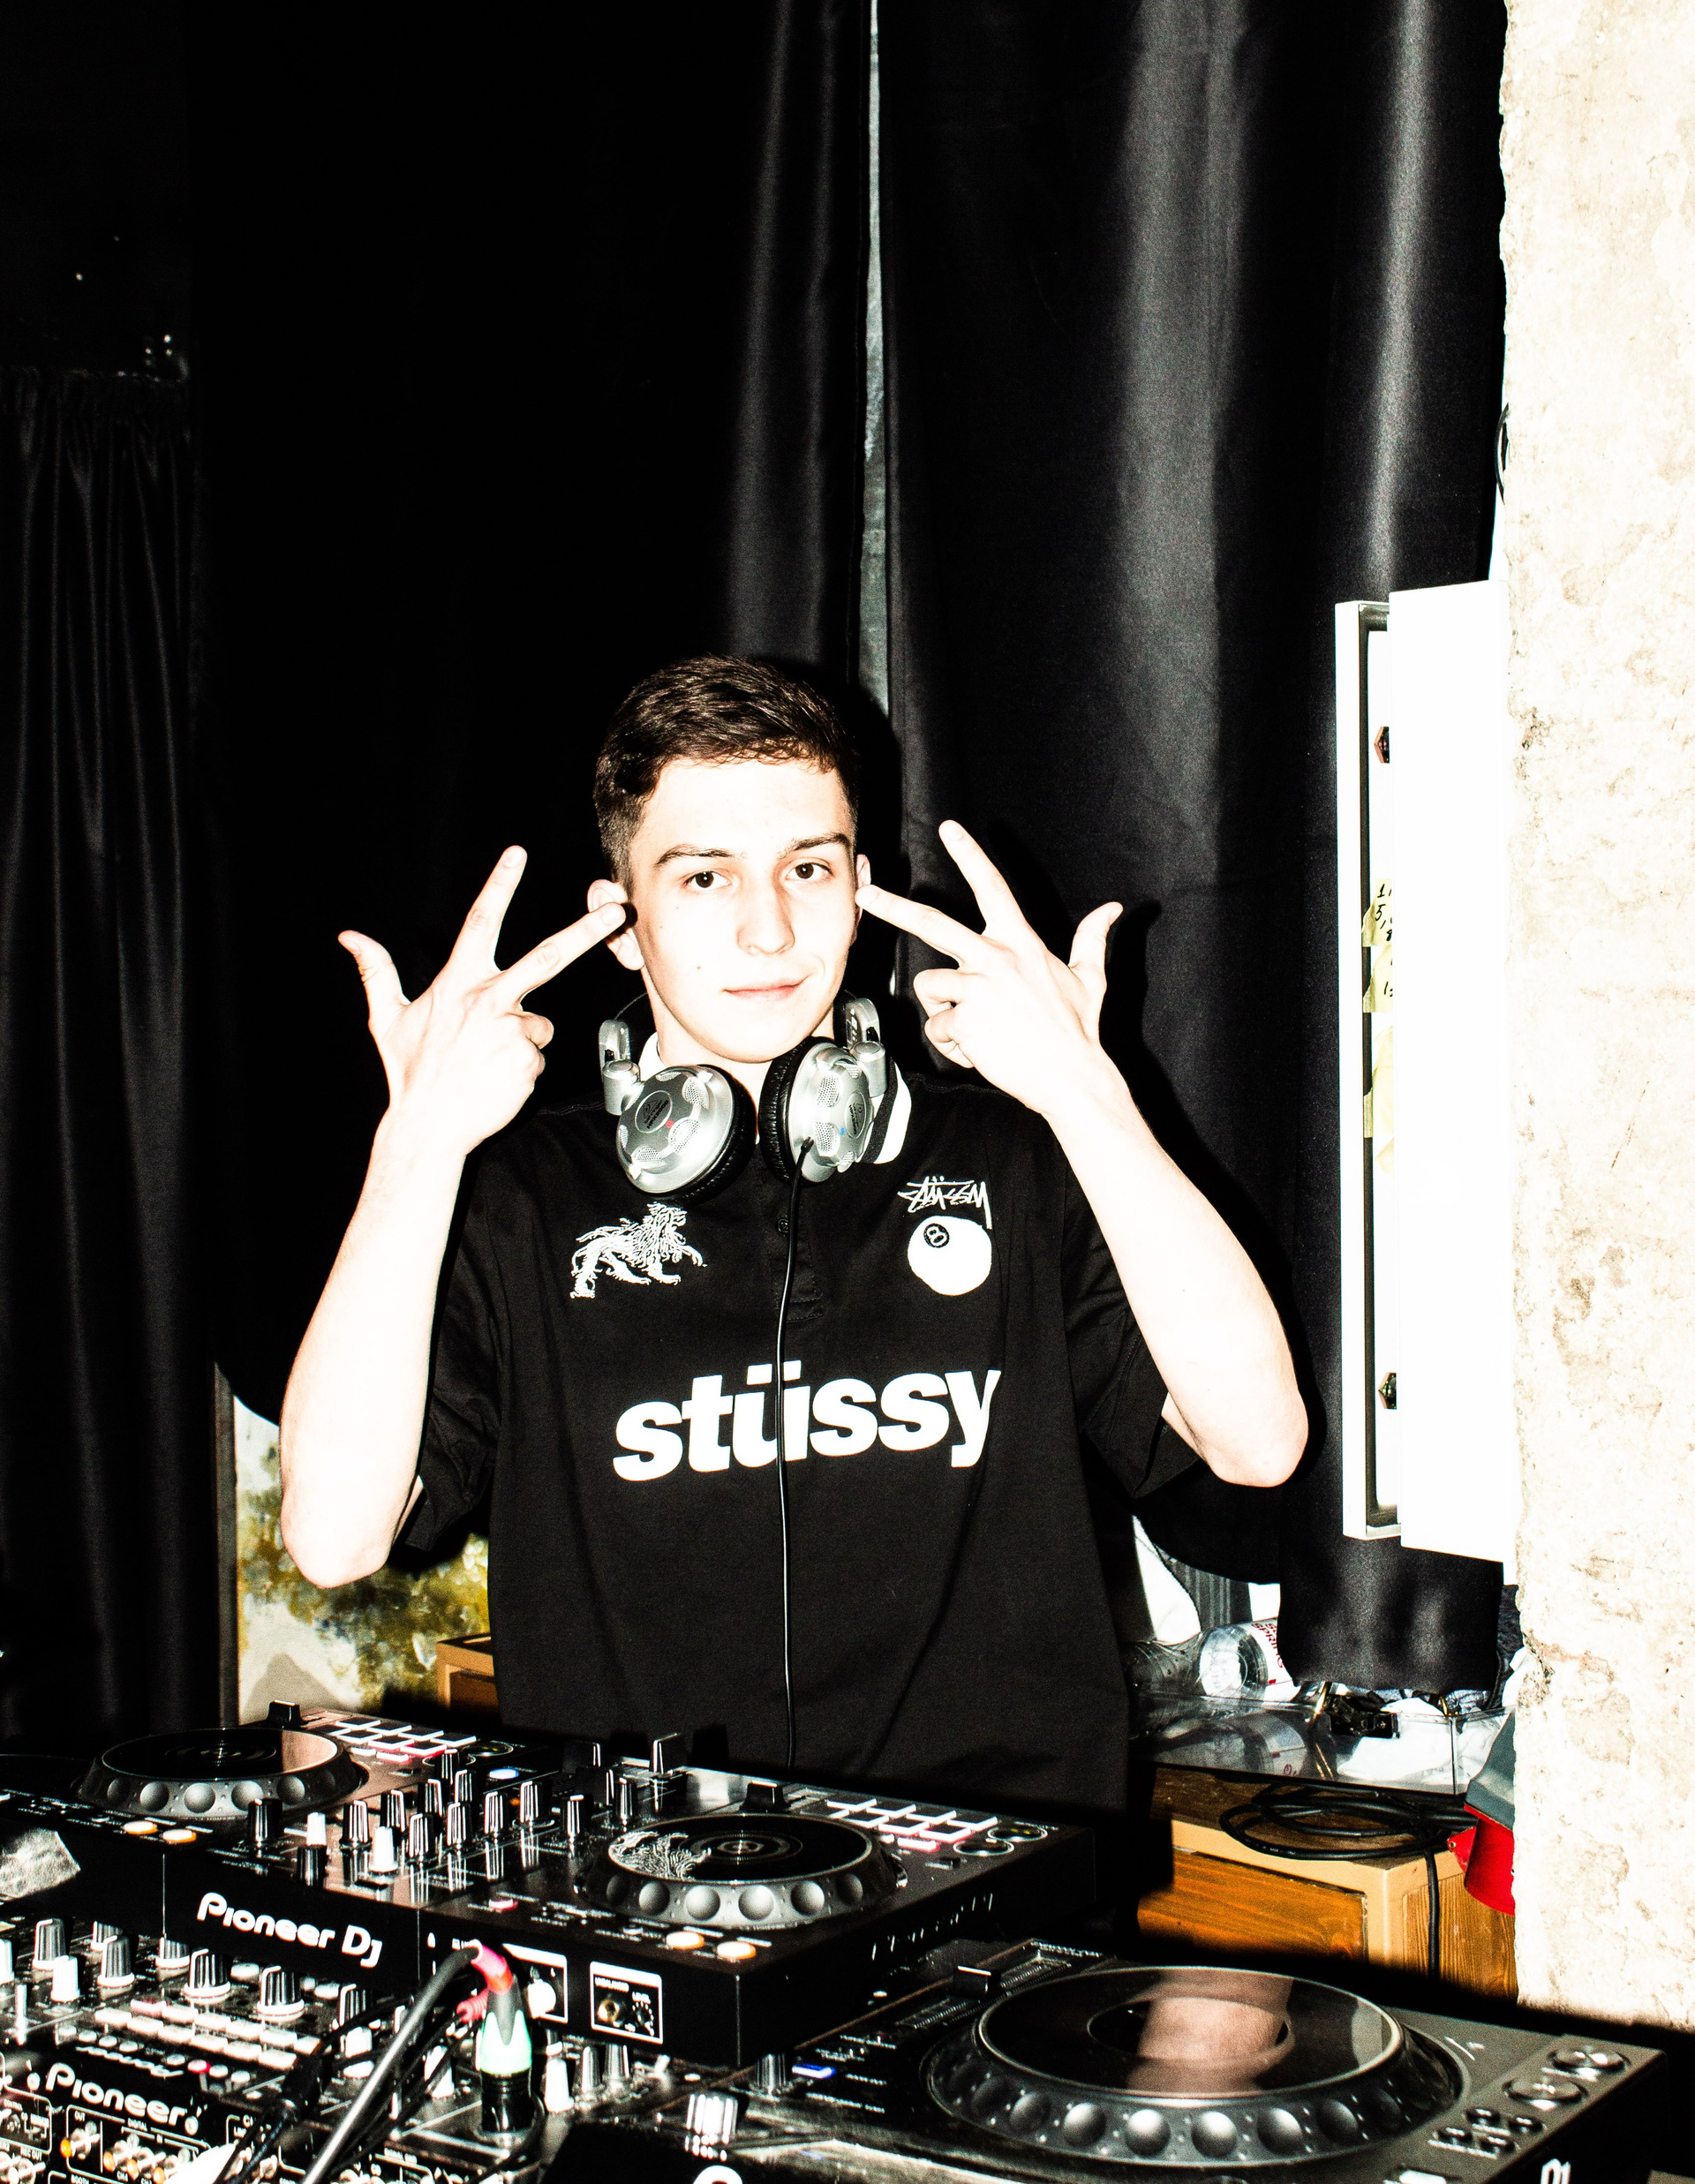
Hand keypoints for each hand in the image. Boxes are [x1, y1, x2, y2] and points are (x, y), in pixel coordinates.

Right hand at [340, 848, 625, 1159]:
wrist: (429, 1126)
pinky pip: (537, 1055)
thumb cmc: (410, 1073)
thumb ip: (376, 971)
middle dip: (586, 931)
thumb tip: (348, 936)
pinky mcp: (530, 1060)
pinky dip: (522, 1065)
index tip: (516, 854)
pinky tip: (498, 1077)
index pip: (481, 923)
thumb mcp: (386, 1019)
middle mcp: (489, 1000)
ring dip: (521, 1038)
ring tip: (488, 1060)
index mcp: (458, 983)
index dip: (498, 885)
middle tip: (618, 911)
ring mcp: (513, 1031)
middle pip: (547, 955)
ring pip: (537, 1023)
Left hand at [855, 821, 1121, 1115]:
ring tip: (980, 1030)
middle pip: (932, 922)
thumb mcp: (1090, 978)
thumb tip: (1112, 908)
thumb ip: (1092, 938)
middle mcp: (996, 957)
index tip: (949, 830)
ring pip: (930, 987)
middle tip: (865, 895)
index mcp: (1021, 943)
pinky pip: (937, 1028)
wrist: (1072, 1077)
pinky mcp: (965, 1018)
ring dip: (945, 1013)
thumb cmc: (1078, 1030)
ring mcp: (978, 987)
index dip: (970, 855)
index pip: (992, 888)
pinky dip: (953, 1046)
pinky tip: (980, 1051)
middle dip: (893, 906)